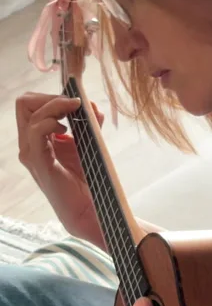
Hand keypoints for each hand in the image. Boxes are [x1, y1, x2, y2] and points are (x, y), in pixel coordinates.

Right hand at [16, 91, 105, 247]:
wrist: (88, 208)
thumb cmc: (86, 180)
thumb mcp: (87, 144)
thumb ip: (88, 124)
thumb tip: (92, 105)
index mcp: (37, 139)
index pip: (31, 104)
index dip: (52, 97)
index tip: (75, 102)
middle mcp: (29, 144)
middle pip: (25, 103)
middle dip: (51, 97)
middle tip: (73, 105)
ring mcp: (31, 153)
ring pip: (29, 111)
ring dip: (55, 105)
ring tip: (74, 113)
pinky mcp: (38, 162)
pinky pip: (35, 130)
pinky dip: (51, 121)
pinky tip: (67, 129)